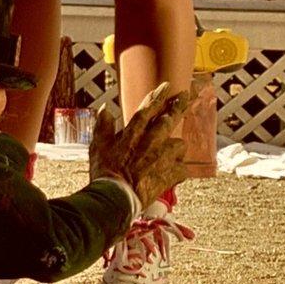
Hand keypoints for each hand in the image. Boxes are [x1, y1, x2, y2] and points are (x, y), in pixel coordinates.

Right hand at [90, 82, 191, 207]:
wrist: (116, 197)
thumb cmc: (105, 173)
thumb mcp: (97, 147)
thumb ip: (103, 127)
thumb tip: (105, 109)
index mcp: (133, 134)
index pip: (148, 109)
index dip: (158, 96)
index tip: (167, 86)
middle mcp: (151, 142)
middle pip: (169, 119)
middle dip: (178, 106)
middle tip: (186, 95)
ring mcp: (163, 158)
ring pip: (179, 144)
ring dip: (176, 146)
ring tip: (172, 151)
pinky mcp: (170, 174)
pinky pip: (182, 168)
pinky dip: (179, 169)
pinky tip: (176, 172)